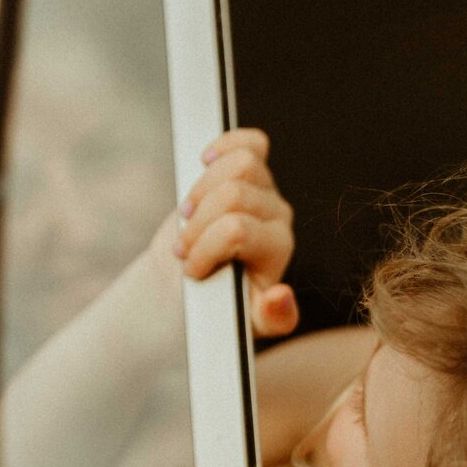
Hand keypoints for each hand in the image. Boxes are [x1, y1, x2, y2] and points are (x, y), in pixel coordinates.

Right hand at [173, 128, 297, 337]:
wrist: (198, 282)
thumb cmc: (219, 304)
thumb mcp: (244, 324)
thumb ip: (270, 318)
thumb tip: (281, 296)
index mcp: (277, 249)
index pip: (237, 230)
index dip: (204, 246)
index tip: (190, 269)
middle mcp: (278, 217)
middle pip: (232, 196)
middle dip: (198, 223)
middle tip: (185, 248)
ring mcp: (266, 190)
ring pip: (239, 165)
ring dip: (201, 190)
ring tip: (188, 216)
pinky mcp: (251, 171)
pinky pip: (251, 143)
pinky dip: (225, 146)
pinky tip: (206, 162)